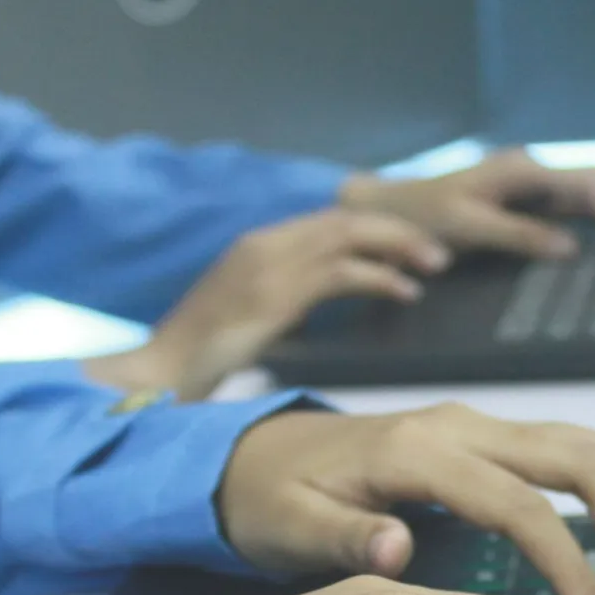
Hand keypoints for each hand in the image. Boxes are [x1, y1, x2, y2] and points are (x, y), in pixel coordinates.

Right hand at [83, 209, 449, 401]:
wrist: (156, 376)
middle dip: (397, 230)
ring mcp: (267, 264)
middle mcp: (263, 245)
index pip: (327, 222)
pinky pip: (341, 272)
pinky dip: (379, 277)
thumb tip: (310, 312)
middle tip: (438, 252)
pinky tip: (405, 292)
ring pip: (350, 235)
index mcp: (257, 248)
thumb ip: (280, 307)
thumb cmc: (199, 363)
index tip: (408, 245)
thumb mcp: (247, 323)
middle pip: (346, 218)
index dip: (373, 228)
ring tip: (435, 265)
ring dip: (399, 246)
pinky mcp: (274, 293)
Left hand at [218, 402, 594, 594]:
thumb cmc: (266, 498)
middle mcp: (461, 425)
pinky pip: (572, 460)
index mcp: (417, 450)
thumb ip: (342, 537)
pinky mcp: (485, 441)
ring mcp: (478, 427)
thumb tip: (396, 550)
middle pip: (585, 457)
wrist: (246, 455)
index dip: (570, 562)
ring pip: (592, 450)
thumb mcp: (286, 525)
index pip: (521, 501)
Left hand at [339, 148, 594, 258]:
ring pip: (593, 192)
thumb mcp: (467, 229)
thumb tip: (571, 247)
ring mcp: (531, 187)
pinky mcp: (526, 204)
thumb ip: (518, 236)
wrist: (389, 210)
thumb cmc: (421, 219)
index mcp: (524, 172)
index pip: (589, 186)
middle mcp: (533, 173)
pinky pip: (575, 207)